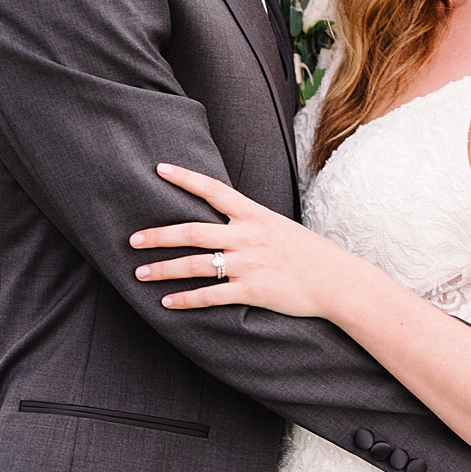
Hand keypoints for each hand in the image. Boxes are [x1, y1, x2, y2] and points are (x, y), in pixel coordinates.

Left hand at [130, 163, 354, 320]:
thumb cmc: (307, 253)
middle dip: (158, 235)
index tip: (158, 169)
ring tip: (139, 273)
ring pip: (195, 265)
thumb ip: (248, 221)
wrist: (339, 282)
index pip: (213, 190)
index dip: (184, 178)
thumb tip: (221, 218)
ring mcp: (249, 264)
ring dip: (164, 270)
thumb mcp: (278, 226)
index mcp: (254, 214)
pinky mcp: (253, 291)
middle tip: (132, 239)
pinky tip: (167, 302)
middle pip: (192, 232)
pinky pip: (211, 296)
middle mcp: (247, 236)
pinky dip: (186, 300)